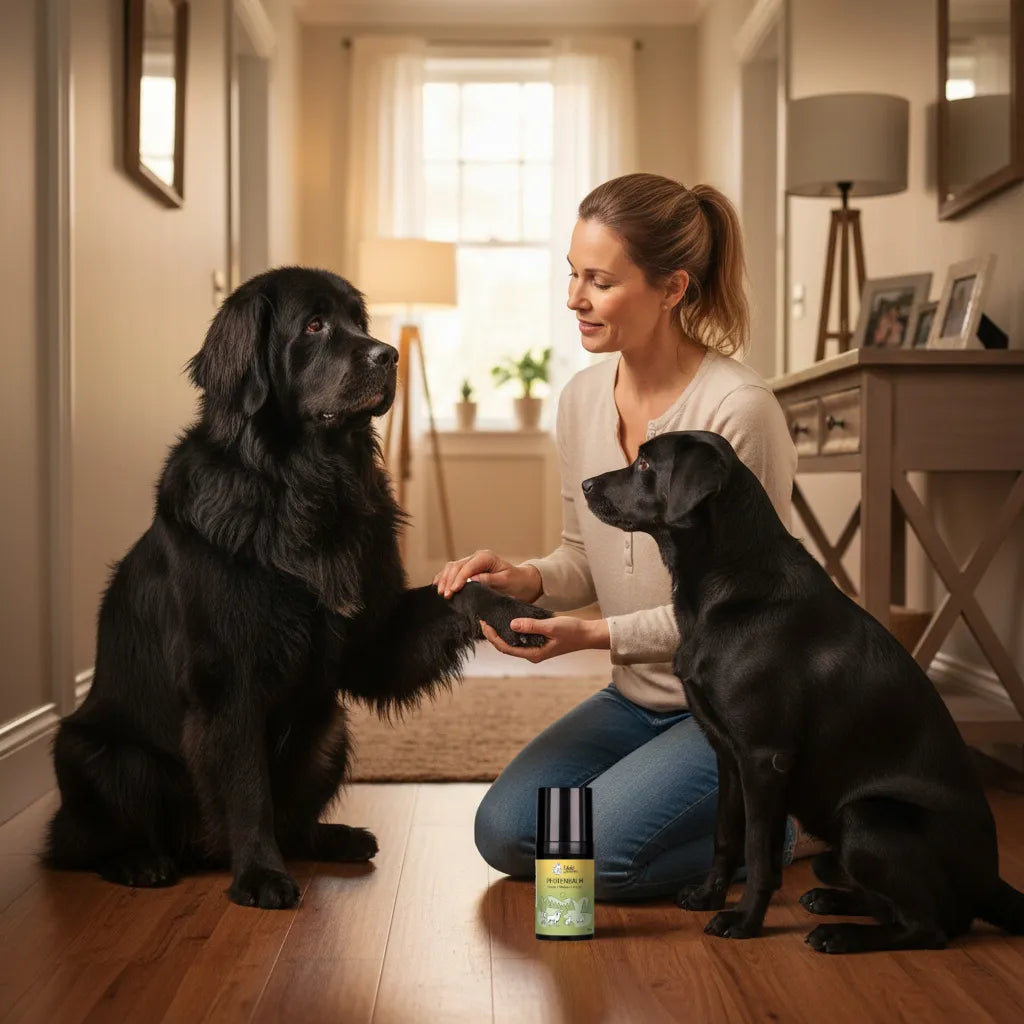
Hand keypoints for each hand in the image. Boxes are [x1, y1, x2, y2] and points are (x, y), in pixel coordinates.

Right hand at [434, 549, 542, 603]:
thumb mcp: (505, 581)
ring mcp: (471, 562)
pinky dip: (444, 577)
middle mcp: (477, 557)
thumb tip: (472, 580)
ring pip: (452, 567)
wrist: (522, 582)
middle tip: (446, 595)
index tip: (454, 590)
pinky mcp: (468, 569)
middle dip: (449, 580)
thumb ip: (489, 580)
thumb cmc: (516, 581)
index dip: (459, 579)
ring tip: (442, 593)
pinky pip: (453, 571)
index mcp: (486, 557)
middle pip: (457, 566)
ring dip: (445, 579)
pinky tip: (438, 585)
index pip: (468, 567)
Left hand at [479, 615, 609, 663]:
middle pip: (505, 646)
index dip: (492, 637)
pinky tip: (506, 620)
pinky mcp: (537, 642)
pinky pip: (519, 638)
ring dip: (500, 632)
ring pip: (511, 642)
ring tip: (490, 619)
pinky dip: (510, 630)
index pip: (505, 648)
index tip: (483, 624)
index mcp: (533, 654)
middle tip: (482, 619)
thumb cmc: (572, 631)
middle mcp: (531, 653)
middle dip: (492, 634)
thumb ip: (532, 626)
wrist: (588, 634)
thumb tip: (512, 624)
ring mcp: (534, 648)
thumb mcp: (551, 626)